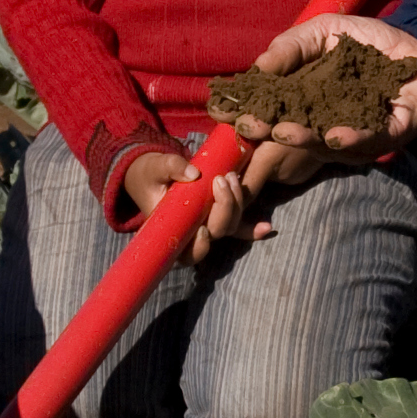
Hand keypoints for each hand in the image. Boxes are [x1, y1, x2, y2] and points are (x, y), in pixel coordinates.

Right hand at [123, 148, 269, 262]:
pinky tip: (267, 227)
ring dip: (237, 206)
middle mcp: (190, 231)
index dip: (200, 247)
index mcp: (170, 227)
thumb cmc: (149, 172)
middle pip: (215, 233)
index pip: (186, 251)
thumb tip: (194, 173)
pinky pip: (236, 224)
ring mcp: (205, 223)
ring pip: (229, 227)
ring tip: (233, 177)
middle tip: (221, 180)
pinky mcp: (215, 214)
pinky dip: (251, 228)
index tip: (203, 229)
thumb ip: (172, 167)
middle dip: (225, 209)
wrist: (151, 172)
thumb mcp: (155, 166)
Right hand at [229, 14, 416, 163]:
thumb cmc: (368, 42)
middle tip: (249, 125)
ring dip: (303, 140)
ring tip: (284, 131)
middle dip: (268, 130)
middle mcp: (323, 123)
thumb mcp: (323, 32)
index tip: (220, 110)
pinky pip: (367, 143)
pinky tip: (335, 134)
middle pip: (289, 133)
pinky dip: (351, 140)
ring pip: (324, 144)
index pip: (267, 110)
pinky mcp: (387, 136)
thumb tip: (258, 66)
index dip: (243, 112)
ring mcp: (354, 135)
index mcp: (303, 101)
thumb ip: (291, 47)